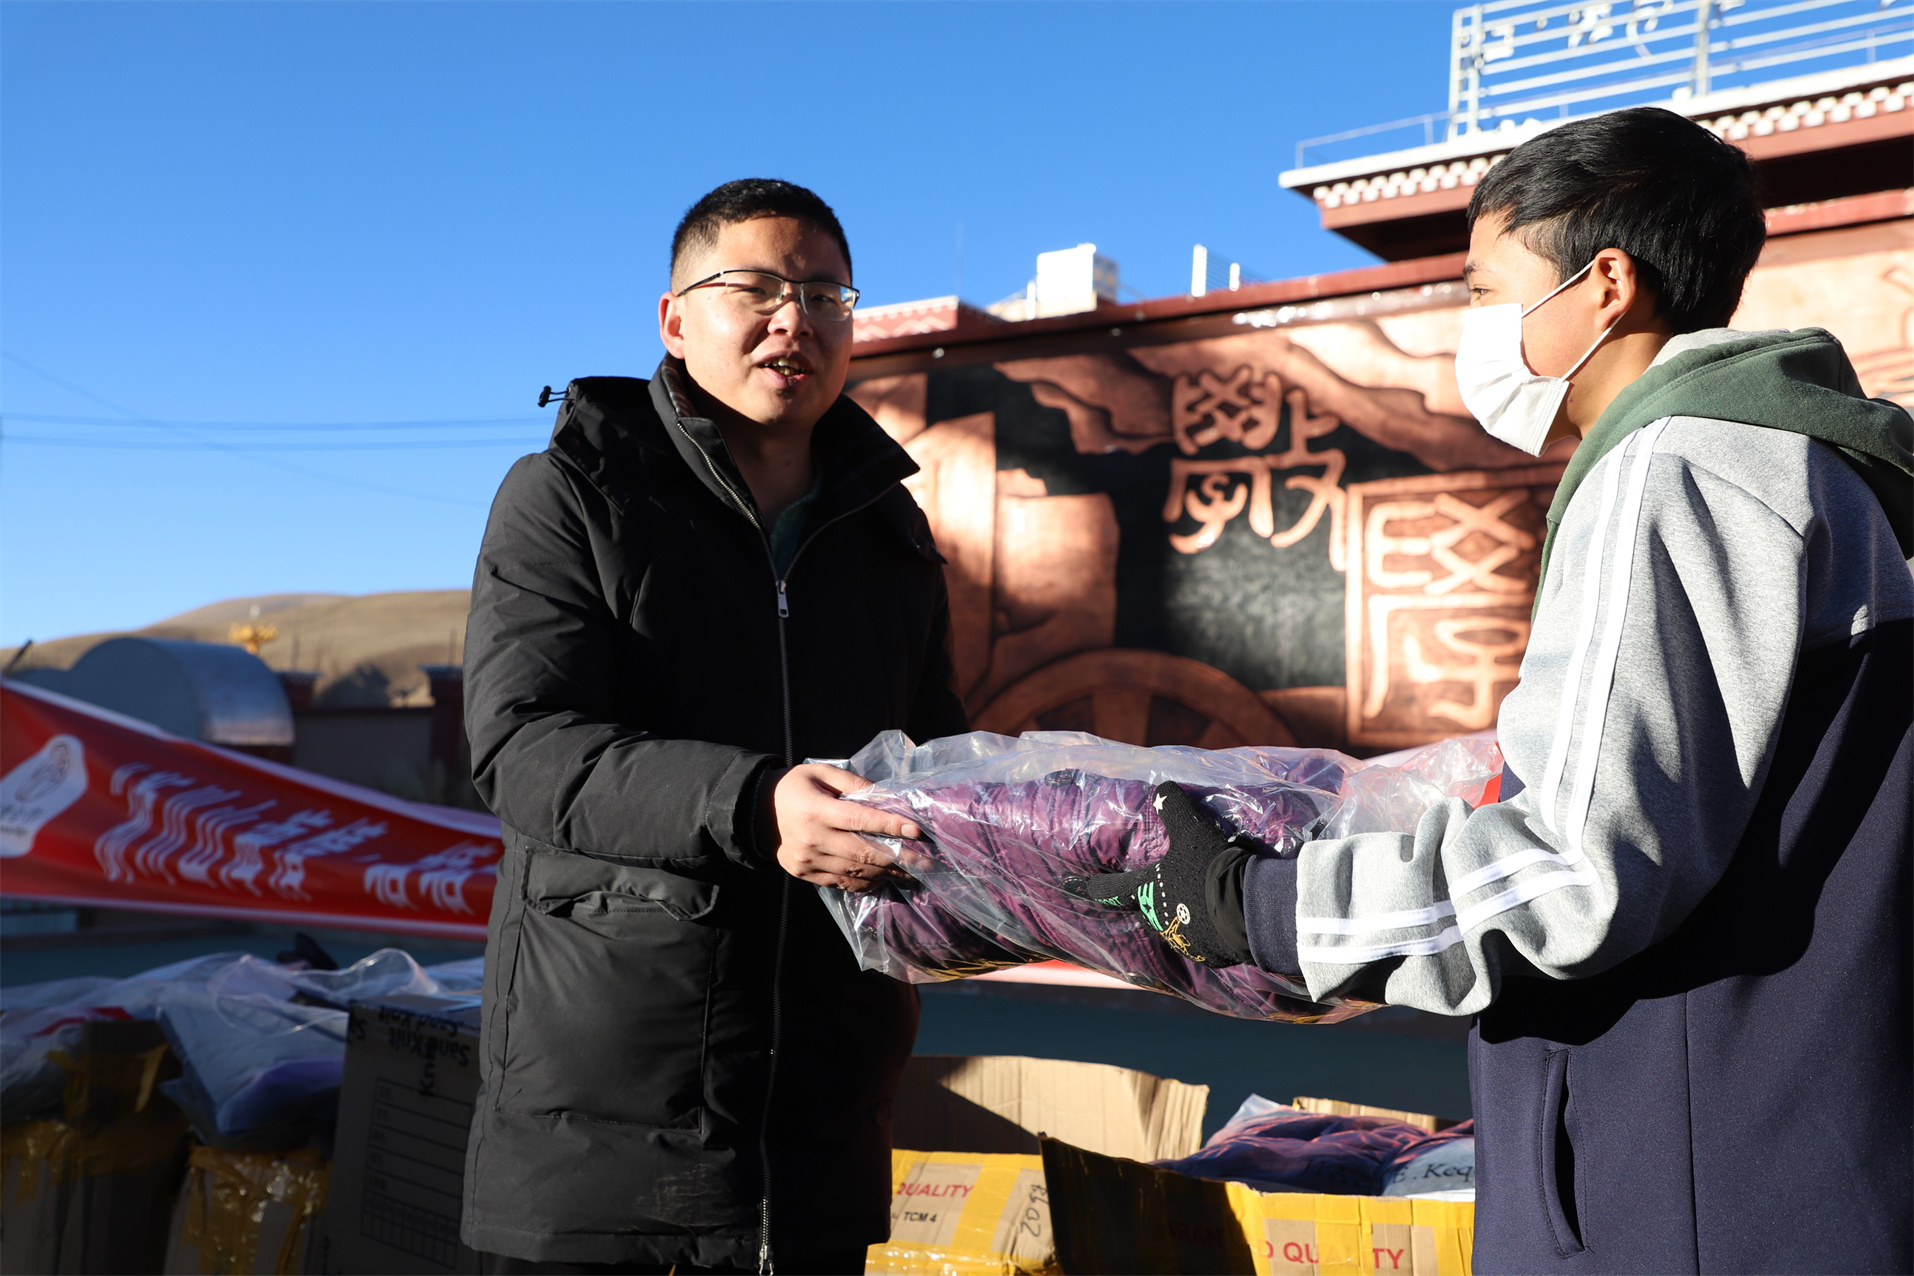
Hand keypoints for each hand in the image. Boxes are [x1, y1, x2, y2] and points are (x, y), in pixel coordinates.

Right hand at [760, 764, 920, 891]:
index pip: (859, 820)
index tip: (917, 830)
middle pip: (863, 852)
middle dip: (900, 858)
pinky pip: (843, 883)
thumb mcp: (821, 772)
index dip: (889, 826)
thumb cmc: (794, 786)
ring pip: (856, 872)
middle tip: (928, 861)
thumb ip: (853, 782)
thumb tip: (887, 797)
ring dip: (888, 873)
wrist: (755, 812)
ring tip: (914, 872)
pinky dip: (867, 882)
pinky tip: (886, 878)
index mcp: (815, 810)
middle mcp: (812, 839)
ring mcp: (808, 860)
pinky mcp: (805, 874)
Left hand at [1072, 782, 1253, 967]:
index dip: (1095, 887)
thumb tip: (1162, 787)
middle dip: (1157, 898)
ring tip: (1208, 900)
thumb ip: (1173, 807)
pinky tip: (1228, 917)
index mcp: (1147, 891)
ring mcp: (1182, 941)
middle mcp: (1157, 919)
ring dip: (1187, 914)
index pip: (1112, 889)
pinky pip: (1206, 941)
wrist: (1247, 908)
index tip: (1080, 886)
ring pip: (1177, 926)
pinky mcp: (1208, 956)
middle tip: (1176, 885)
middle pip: (1149, 908)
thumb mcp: (1191, 829)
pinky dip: (1212, 930)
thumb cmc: (1210, 866)